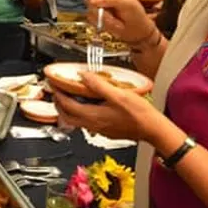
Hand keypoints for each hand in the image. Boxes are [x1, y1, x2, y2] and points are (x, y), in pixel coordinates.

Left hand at [51, 70, 169, 144]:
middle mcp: (93, 125)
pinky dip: (80, 113)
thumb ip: (98, 85)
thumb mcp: (119, 94)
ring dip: (68, 110)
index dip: (58, 94)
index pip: (67, 105)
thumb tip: (83, 76)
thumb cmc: (139, 114)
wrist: (153, 129)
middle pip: (67, 116)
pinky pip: (87, 123)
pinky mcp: (107, 131)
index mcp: (93, 116)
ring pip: (76, 121)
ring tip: (68, 98)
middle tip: (56, 93)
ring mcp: (100, 129)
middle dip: (59, 104)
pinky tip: (87, 106)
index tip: (54, 85)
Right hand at [85, 0, 154, 44]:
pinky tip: (111, 23)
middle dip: (97, 3)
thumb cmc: (135, 13)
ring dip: (102, 15)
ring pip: (89, 6)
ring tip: (115, 19)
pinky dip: (101, 22)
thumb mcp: (127, 3)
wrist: (135, 31)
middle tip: (107, 10)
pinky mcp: (94, 14)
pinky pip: (90, 17)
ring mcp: (96, 2)